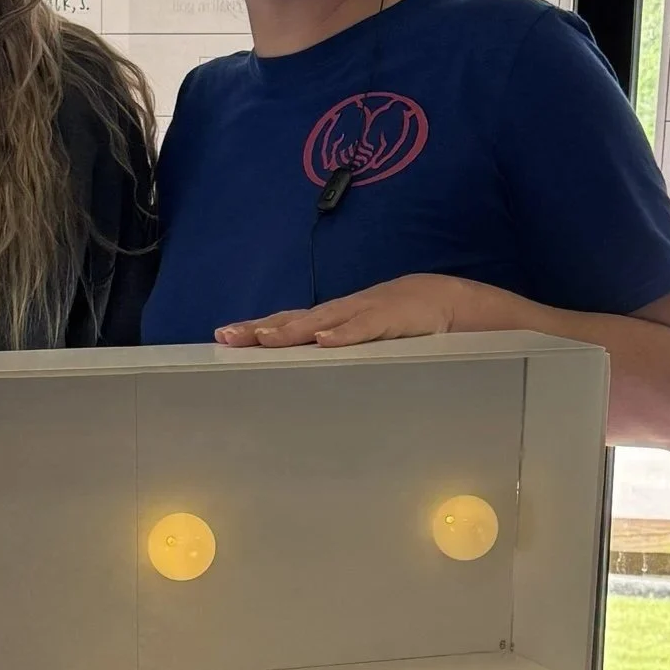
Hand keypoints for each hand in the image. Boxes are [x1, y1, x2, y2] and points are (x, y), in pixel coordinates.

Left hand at [215, 274, 469, 348]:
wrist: (447, 300)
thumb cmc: (398, 322)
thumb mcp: (362, 336)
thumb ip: (337, 350)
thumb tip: (303, 369)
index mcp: (333, 318)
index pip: (288, 321)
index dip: (256, 327)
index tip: (222, 337)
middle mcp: (341, 312)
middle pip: (294, 319)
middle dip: (260, 328)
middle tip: (228, 337)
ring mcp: (365, 312)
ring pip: (323, 321)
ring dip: (292, 329)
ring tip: (263, 338)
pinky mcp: (392, 319)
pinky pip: (365, 328)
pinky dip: (345, 334)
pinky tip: (324, 342)